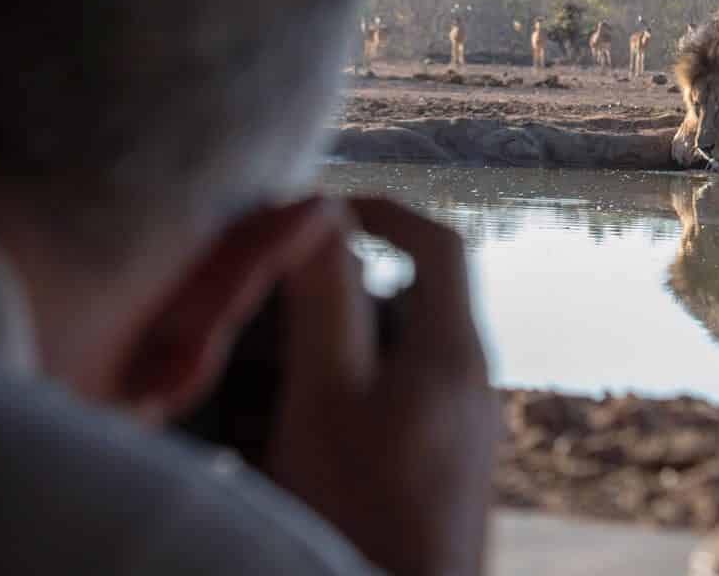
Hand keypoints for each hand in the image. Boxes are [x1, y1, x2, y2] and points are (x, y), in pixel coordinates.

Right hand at [266, 197, 496, 575]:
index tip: (320, 209)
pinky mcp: (435, 478)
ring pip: (382, 365)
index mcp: (456, 350)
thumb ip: (322, 298)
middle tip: (260, 308)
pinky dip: (328, 407)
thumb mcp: (326, 392)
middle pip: (401, 304)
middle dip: (326, 297)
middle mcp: (470, 386)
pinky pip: (381, 415)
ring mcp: (456, 436)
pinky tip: (272, 438)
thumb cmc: (363, 510)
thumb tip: (315, 210)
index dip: (381, 209)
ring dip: (317, 358)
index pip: (439, 244)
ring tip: (248, 380)